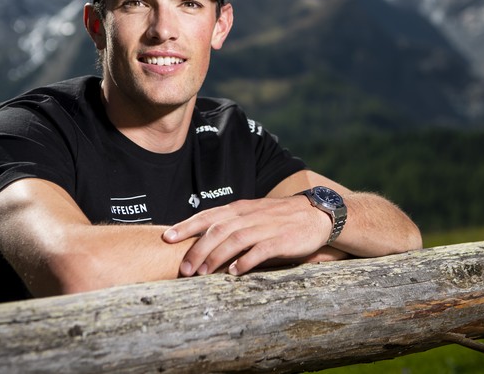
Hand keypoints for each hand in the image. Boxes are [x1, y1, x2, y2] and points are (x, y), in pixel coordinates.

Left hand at [162, 196, 332, 276]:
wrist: (316, 215)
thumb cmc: (279, 218)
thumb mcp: (252, 215)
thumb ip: (230, 224)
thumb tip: (201, 240)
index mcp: (240, 209)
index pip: (208, 215)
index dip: (186, 226)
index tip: (167, 237)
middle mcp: (250, 216)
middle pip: (218, 230)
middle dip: (198, 249)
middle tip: (184, 269)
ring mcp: (266, 227)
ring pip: (235, 239)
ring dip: (217, 257)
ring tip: (203, 273)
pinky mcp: (281, 239)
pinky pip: (261, 250)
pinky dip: (246, 260)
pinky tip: (235, 272)